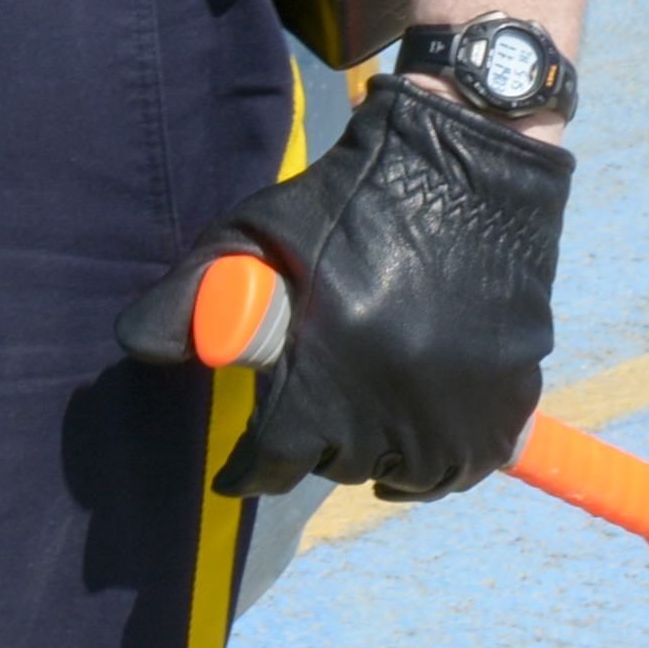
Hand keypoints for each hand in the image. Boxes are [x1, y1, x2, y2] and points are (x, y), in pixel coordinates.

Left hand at [120, 77, 570, 498]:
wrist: (461, 173)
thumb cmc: (341, 204)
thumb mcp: (247, 237)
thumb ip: (187, 299)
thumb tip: (138, 351)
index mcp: (322, 379)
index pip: (273, 463)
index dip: (249, 471)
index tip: (237, 474)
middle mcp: (392, 412)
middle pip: (337, 464)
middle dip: (313, 445)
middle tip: (306, 413)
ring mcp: (458, 414)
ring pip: (401, 474)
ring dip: (373, 457)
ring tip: (357, 421)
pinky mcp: (510, 405)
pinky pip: (462, 467)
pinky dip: (433, 463)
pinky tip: (411, 435)